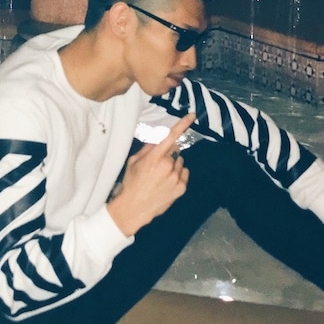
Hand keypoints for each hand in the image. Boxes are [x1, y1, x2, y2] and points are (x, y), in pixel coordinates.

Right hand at [107, 114, 193, 236]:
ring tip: (161, 177)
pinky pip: (184, 173)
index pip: (171, 136)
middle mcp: (168, 165)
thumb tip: (158, 138)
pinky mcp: (181, 188)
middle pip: (175, 151)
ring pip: (180, 162)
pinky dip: (178, 175)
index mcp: (154, 157)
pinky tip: (167, 183)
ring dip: (174, 165)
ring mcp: (176, 177)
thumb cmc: (131, 183)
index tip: (192, 115)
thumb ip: (148, 148)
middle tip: (157, 166)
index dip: (182, 124)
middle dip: (169, 154)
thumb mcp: (134, 162)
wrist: (133, 208)